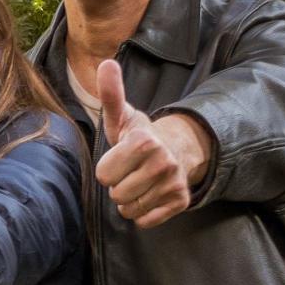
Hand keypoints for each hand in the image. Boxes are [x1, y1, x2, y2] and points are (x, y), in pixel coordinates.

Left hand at [94, 59, 208, 228]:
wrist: (178, 149)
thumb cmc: (140, 136)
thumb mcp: (123, 116)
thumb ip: (110, 94)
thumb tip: (105, 63)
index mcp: (144, 141)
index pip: (104, 175)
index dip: (107, 168)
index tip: (119, 158)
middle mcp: (163, 162)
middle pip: (116, 194)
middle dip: (117, 185)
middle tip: (130, 171)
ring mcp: (174, 183)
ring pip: (129, 209)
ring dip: (128, 199)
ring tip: (138, 181)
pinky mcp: (180, 201)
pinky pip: (145, 221)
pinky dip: (142, 212)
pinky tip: (149, 195)